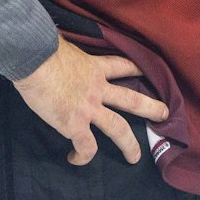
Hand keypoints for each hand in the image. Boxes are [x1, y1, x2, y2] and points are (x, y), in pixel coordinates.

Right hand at [12, 39, 169, 165]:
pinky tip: (76, 159)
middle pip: (131, 100)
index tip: (146, 72)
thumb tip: (52, 40)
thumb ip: (65, 48)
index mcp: (94, 67)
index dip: (136, 69)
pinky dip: (82, 156)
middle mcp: (97, 89)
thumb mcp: (62, 44)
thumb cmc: (43, 48)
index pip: (122, 66)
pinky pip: (85, 146)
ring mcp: (89, 108)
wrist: (34, 61)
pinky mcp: (75, 124)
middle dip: (150, 108)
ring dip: (129, 144)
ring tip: (135, 157)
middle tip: (165, 114)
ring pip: (118, 129)